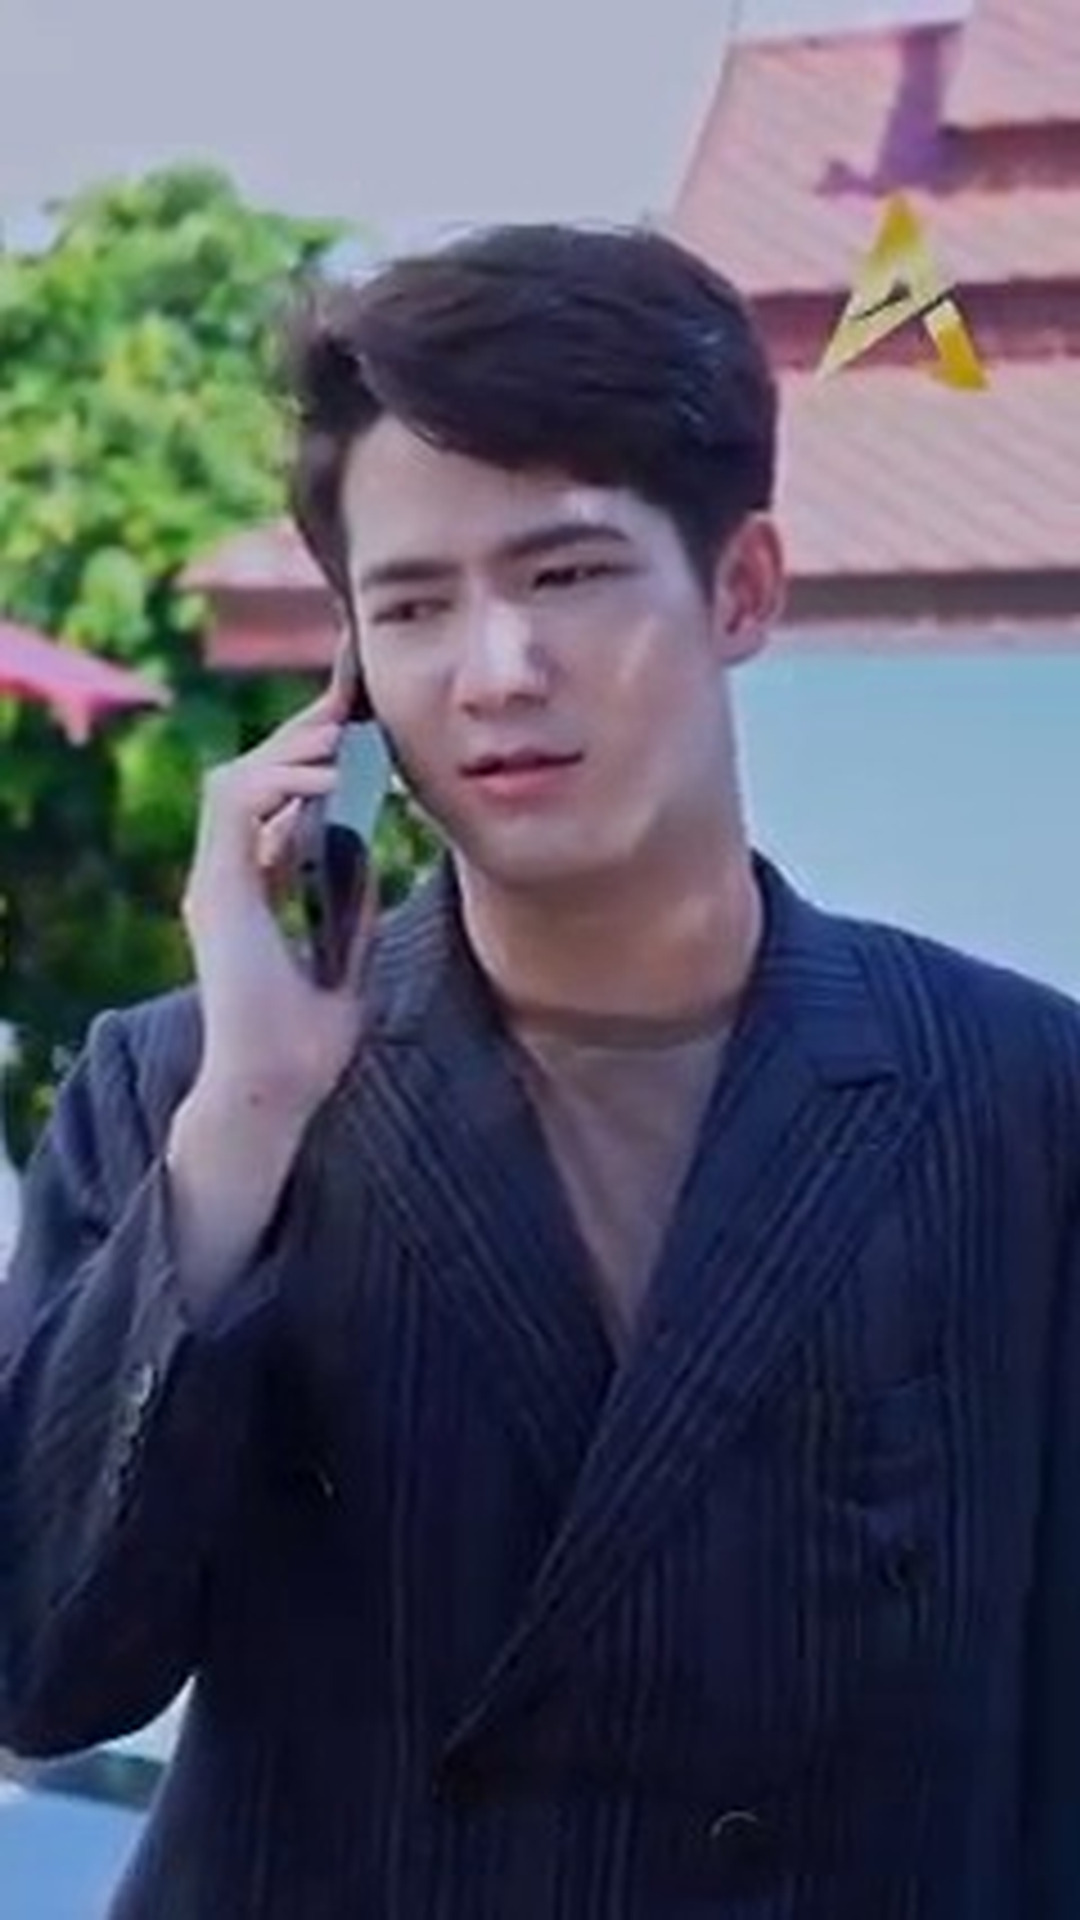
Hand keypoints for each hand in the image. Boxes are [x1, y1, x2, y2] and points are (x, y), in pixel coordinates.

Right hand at [180, 639, 374, 1118]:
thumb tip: (369, 853)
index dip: (308, 762)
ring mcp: (216, 884)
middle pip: (252, 778)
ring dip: (292, 750)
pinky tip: (332, 779)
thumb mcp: (348, 959)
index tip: (357, 732)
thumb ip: (350, 906)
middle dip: (301, 736)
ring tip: (345, 733)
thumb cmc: (306, 1045)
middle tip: (354, 704)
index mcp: (250, 892)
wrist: (275, 1090)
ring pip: (235, 778)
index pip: (271, 804)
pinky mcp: (216, 892)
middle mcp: (226, 880)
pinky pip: (236, 805)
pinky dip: (282, 781)